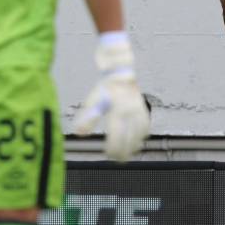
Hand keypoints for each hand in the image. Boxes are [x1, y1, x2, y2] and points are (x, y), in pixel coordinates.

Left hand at [74, 33, 149, 160]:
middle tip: (117, 158)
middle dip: (125, 150)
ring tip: (127, 152)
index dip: (115, 148)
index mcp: (119, 111)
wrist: (120, 66)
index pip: (119, 136)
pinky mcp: (142, 106)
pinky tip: (138, 138)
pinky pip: (146, 124)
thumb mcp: (93, 100)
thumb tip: (79, 133)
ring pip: (141, 133)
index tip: (109, 155)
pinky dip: (142, 134)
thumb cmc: (105, 84)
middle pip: (131, 138)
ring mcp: (139, 109)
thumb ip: (87, 118)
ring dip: (134, 144)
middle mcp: (132, 112)